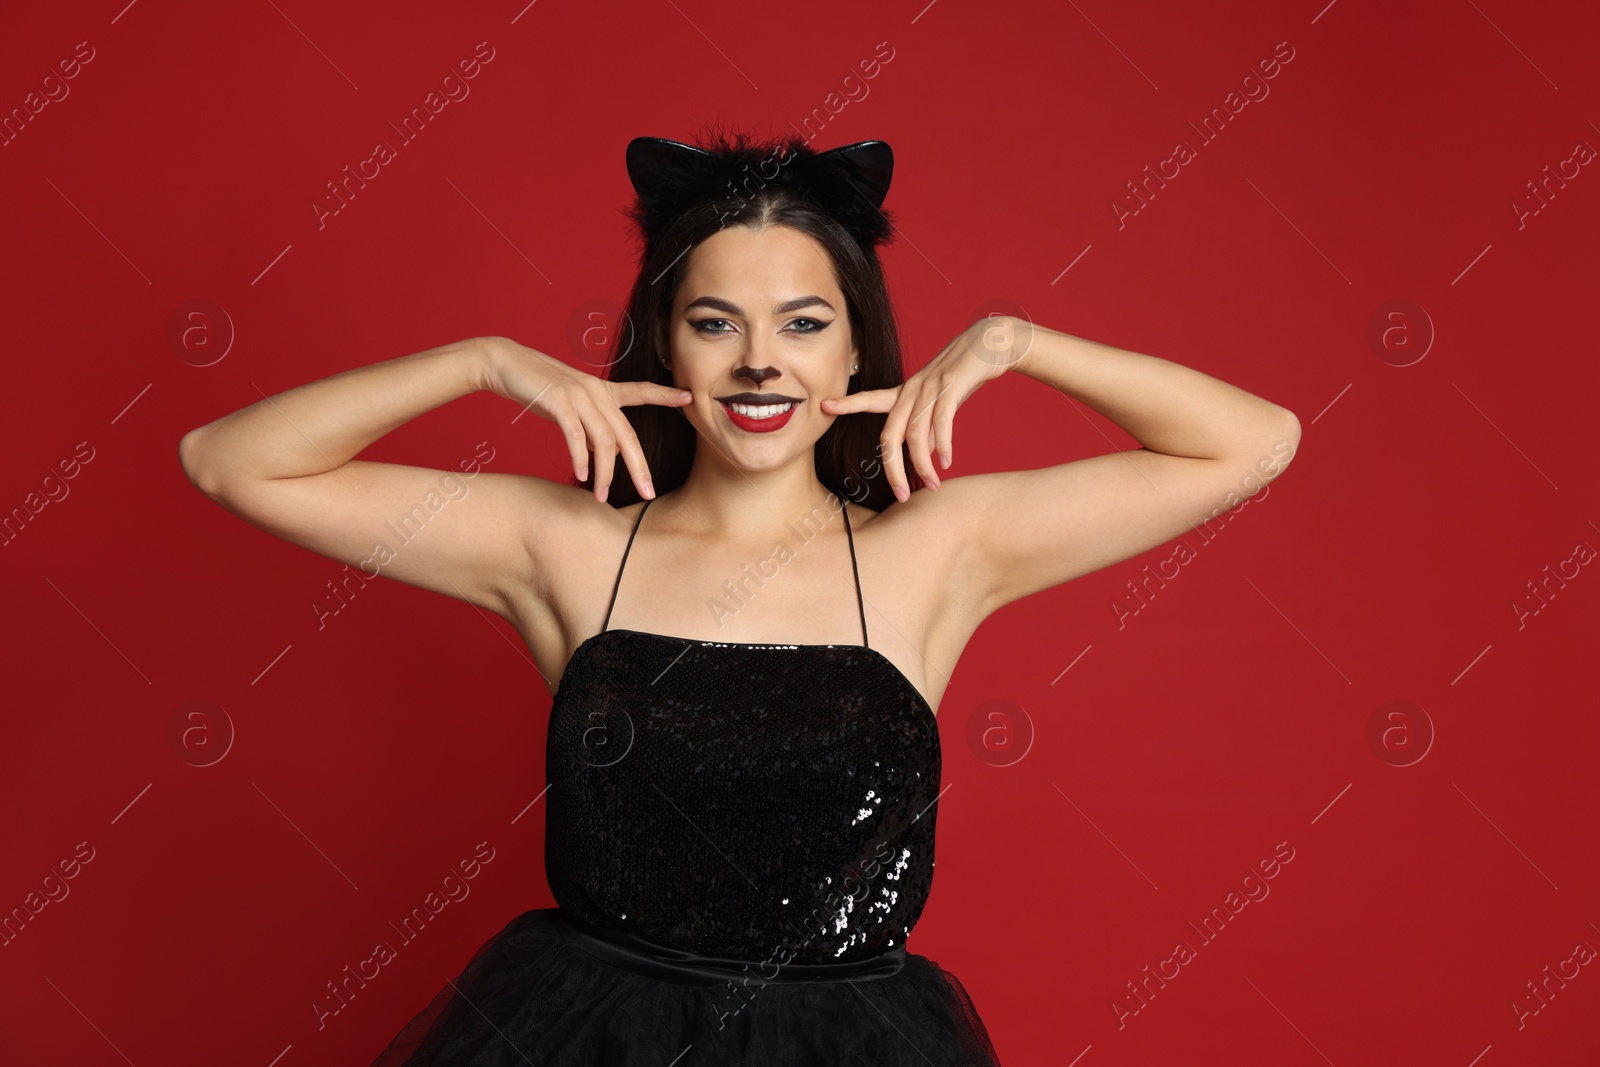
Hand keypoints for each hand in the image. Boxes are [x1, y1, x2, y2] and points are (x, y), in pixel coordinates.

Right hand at [482, 337, 693, 502]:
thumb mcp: (571, 408)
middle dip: (639, 466)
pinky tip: (581, 475)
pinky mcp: (558, 400)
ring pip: (603, 439)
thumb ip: (590, 428)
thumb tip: (603, 455)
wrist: (505, 363)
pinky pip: (575, 434)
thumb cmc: (539, 387)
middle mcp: (596, 391)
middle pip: (626, 434)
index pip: (641, 391)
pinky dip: (580, 457)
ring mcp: (578, 395)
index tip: (689, 397)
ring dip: (605, 472)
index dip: (665, 395)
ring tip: (602, 496)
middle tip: (648, 492)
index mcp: (603, 390)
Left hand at [819, 316, 1023, 501]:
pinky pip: (941, 422)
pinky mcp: (952, 385)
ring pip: (915, 434)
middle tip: (901, 496)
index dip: (848, 404)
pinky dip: (942, 446)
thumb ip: (928, 424)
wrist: (993, 342)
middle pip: (891, 435)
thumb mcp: (942, 399)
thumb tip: (922, 453)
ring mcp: (931, 386)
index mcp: (907, 391)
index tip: (824, 406)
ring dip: (922, 465)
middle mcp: (913, 388)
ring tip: (933, 484)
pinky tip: (946, 462)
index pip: (871, 399)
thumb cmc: (965, 374)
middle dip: (893, 469)